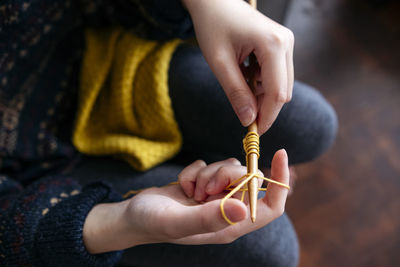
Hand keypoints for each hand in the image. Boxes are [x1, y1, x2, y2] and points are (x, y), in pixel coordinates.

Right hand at [83, 150, 289, 253]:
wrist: (133, 216)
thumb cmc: (153, 223)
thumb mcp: (179, 222)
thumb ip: (210, 218)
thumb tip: (246, 210)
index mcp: (230, 226)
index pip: (270, 207)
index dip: (280, 183)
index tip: (280, 154)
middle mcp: (228, 212)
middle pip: (247, 180)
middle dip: (226, 175)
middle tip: (204, 187)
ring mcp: (217, 198)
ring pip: (230, 169)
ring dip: (208, 173)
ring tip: (191, 190)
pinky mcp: (205, 185)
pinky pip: (212, 165)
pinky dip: (196, 171)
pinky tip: (183, 186)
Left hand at [182, 0, 293, 133]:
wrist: (215, 2)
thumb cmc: (213, 26)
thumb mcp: (219, 63)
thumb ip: (235, 92)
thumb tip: (248, 120)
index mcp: (273, 44)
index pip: (277, 93)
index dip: (267, 116)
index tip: (253, 132)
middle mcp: (286, 43)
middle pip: (283, 92)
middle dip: (264, 107)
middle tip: (241, 112)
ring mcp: (286, 43)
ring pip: (281, 85)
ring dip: (261, 95)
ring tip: (238, 82)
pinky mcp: (281, 46)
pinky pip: (276, 75)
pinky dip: (261, 84)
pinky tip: (245, 74)